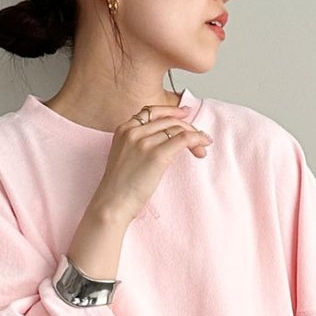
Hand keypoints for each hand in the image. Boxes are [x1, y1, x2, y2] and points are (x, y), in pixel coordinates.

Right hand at [91, 103, 212, 223]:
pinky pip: (184, 139)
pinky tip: (203, 145)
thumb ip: (138, 143)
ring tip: (201, 149)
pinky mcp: (156, 155)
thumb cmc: (119, 187)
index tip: (185, 114)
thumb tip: (165, 139)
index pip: (152, 111)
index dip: (171, 111)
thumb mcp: (124, 156)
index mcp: (123, 129)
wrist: (112, 204)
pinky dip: (197, 139)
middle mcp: (133, 131)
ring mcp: (144, 142)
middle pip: (168, 120)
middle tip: (199, 137)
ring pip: (177, 128)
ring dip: (194, 136)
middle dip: (187, 127)